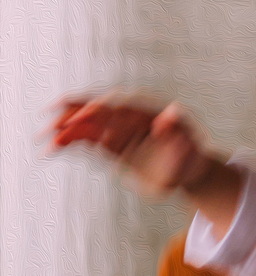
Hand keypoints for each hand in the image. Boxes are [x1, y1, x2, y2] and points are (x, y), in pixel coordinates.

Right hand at [47, 95, 213, 199]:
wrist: (188, 169)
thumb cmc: (191, 154)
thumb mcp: (189, 141)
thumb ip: (178, 128)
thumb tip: (169, 114)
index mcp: (143, 111)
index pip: (116, 106)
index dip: (98, 110)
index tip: (81, 118)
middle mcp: (127, 118)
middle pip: (95, 111)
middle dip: (73, 114)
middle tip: (51, 121)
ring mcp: (117, 131)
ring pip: (86, 126)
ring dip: (65, 131)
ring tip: (44, 140)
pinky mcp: (111, 146)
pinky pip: (85, 141)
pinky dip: (69, 145)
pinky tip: (51, 150)